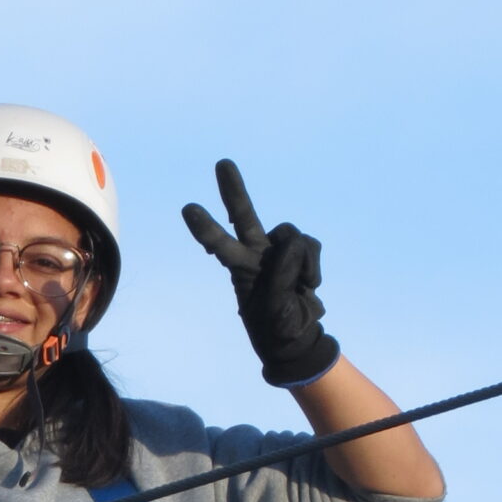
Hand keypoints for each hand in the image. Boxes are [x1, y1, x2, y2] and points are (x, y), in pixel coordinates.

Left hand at [182, 158, 340, 389]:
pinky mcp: (299, 251)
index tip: (188, 209)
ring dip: (304, 264)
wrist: (297, 337)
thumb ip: (284, 274)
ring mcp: (277, 250)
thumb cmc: (277, 327)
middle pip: (244, 217)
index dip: (207, 228)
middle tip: (222, 164)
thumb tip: (293, 243)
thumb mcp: (277, 309)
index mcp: (240, 270)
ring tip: (302, 289)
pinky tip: (309, 284)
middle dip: (234, 191)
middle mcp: (256, 253)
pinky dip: (313, 266)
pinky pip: (311, 246)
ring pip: (292, 236)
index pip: (220, 245)